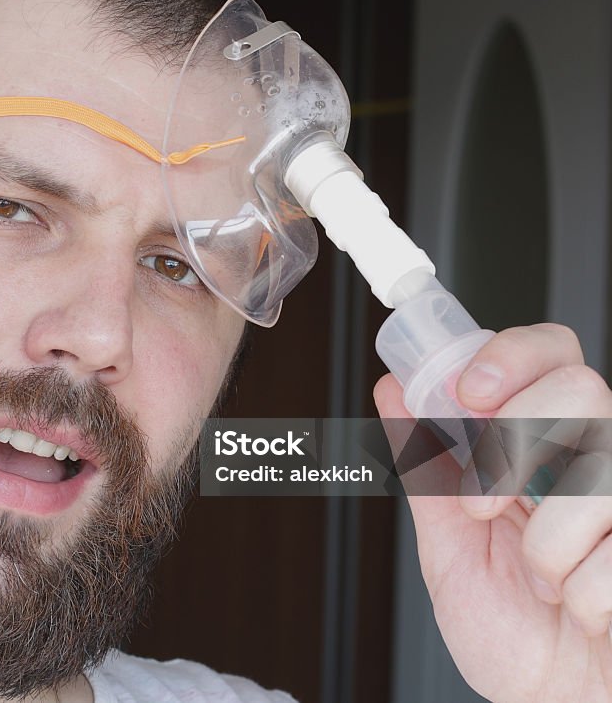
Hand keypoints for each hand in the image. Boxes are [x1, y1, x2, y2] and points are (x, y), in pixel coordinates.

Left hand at [374, 323, 611, 702]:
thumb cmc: (512, 632)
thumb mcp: (449, 544)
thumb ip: (427, 465)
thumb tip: (394, 389)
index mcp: (548, 447)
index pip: (551, 352)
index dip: (512, 356)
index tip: (467, 394)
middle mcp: (603, 462)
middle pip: (580, 388)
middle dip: (511, 446)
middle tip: (482, 505)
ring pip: (599, 470)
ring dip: (544, 543)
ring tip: (540, 579)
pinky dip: (583, 594)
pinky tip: (583, 610)